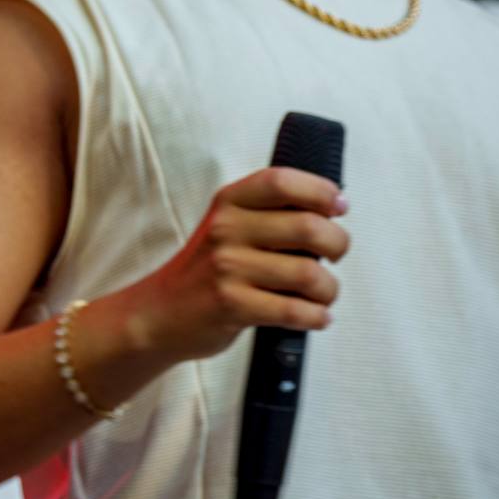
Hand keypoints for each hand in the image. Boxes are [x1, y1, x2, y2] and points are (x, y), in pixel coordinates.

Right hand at [132, 165, 349, 361]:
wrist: (159, 313)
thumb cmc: (207, 271)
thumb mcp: (227, 227)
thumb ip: (268, 214)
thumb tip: (331, 210)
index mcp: (229, 203)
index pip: (282, 181)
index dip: (320, 191)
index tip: (339, 207)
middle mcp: (226, 229)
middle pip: (308, 227)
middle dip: (338, 244)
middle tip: (334, 256)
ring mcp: (227, 267)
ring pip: (309, 274)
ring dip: (329, 290)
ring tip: (322, 295)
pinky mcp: (231, 305)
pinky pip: (295, 311)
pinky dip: (316, 317)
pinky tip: (314, 316)